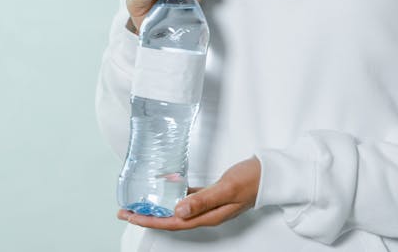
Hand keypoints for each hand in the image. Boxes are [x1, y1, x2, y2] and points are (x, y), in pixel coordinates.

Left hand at [117, 157, 260, 229]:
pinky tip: (167, 190)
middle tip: (126, 211)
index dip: (151, 221)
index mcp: (209, 215)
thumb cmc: (253, 180)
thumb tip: (178, 212)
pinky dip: (175, 196)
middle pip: (171, 219)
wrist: (271, 173)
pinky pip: (189, 199)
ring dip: (159, 208)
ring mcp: (210, 205)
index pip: (174, 222)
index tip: (131, 216)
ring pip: (178, 210)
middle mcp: (207, 213)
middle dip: (148, 216)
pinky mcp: (213, 194)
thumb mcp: (227, 189)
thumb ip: (203, 200)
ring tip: (141, 204)